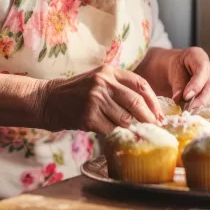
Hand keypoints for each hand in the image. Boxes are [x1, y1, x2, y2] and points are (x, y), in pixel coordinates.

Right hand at [41, 65, 163, 133]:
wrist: (48, 99)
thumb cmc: (76, 93)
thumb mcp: (98, 81)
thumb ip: (119, 89)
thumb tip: (147, 110)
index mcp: (109, 71)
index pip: (140, 84)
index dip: (154, 101)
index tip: (160, 115)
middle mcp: (103, 82)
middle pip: (136, 102)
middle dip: (149, 118)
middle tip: (156, 129)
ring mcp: (95, 98)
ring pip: (125, 118)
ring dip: (134, 130)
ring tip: (140, 136)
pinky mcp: (88, 116)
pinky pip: (110, 129)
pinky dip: (118, 136)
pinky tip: (120, 139)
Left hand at [168, 47, 209, 110]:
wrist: (181, 70)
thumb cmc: (177, 69)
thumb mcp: (174, 72)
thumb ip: (178, 84)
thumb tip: (178, 99)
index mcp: (198, 56)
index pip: (202, 70)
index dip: (196, 84)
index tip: (186, 96)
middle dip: (201, 99)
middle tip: (189, 110)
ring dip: (203, 106)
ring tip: (191, 113)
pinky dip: (204, 109)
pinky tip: (196, 114)